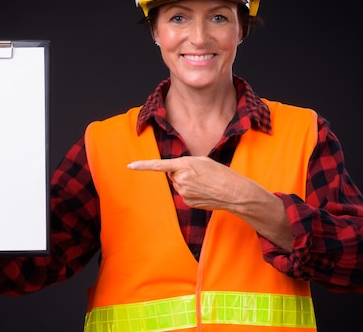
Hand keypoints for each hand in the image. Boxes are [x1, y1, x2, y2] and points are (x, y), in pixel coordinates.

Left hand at [128, 156, 292, 248]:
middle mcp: (181, 179)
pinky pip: (183, 194)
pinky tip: (203, 192)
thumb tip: (174, 174)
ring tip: (203, 183)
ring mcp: (183, 192)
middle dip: (180, 173)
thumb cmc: (219, 173)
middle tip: (198, 174)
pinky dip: (190, 192)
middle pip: (172, 174)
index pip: (159, 166)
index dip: (143, 166)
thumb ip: (184, 164)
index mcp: (184, 165)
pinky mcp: (187, 202)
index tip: (129, 166)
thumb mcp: (202, 161)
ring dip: (186, 182)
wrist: (233, 192)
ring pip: (178, 184)